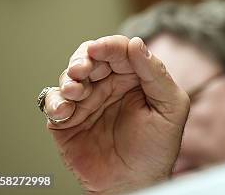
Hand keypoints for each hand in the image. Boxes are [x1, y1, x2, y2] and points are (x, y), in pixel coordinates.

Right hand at [42, 36, 189, 193]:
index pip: (120, 51)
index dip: (109, 46)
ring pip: (69, 77)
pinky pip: (53, 103)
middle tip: (83, 69)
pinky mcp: (67, 121)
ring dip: (69, 79)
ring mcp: (87, 102)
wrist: (136, 183)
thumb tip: (136, 43)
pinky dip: (55, 102)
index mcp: (134, 77)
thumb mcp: (171, 107)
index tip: (100, 48)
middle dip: (83, 58)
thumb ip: (156, 74)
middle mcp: (109, 85)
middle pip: (90, 58)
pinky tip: (65, 110)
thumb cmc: (158, 147)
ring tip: (76, 90)